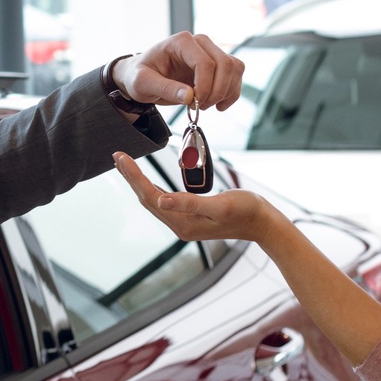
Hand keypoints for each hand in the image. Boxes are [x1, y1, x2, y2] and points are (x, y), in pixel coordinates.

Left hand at [112, 152, 282, 243]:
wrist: (263, 223)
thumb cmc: (246, 211)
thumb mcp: (219, 205)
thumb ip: (189, 203)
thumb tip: (161, 200)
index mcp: (182, 223)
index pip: (150, 196)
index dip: (134, 176)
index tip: (121, 158)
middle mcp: (179, 225)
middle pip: (147, 198)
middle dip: (131, 177)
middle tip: (117, 156)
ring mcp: (184, 222)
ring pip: (153, 199)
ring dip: (139, 182)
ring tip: (125, 165)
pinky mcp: (190, 217)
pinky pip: (164, 200)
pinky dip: (152, 187)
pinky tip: (147, 180)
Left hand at [114, 33, 243, 110]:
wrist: (143, 77)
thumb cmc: (139, 76)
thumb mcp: (143, 84)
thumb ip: (165, 89)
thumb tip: (190, 96)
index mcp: (180, 42)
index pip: (205, 62)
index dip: (205, 86)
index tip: (195, 103)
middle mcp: (199, 42)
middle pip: (225, 64)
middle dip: (217, 91)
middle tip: (201, 107)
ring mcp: (210, 51)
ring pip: (235, 68)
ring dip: (226, 92)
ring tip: (206, 106)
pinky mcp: (217, 64)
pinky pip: (236, 75)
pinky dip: (231, 93)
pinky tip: (218, 105)